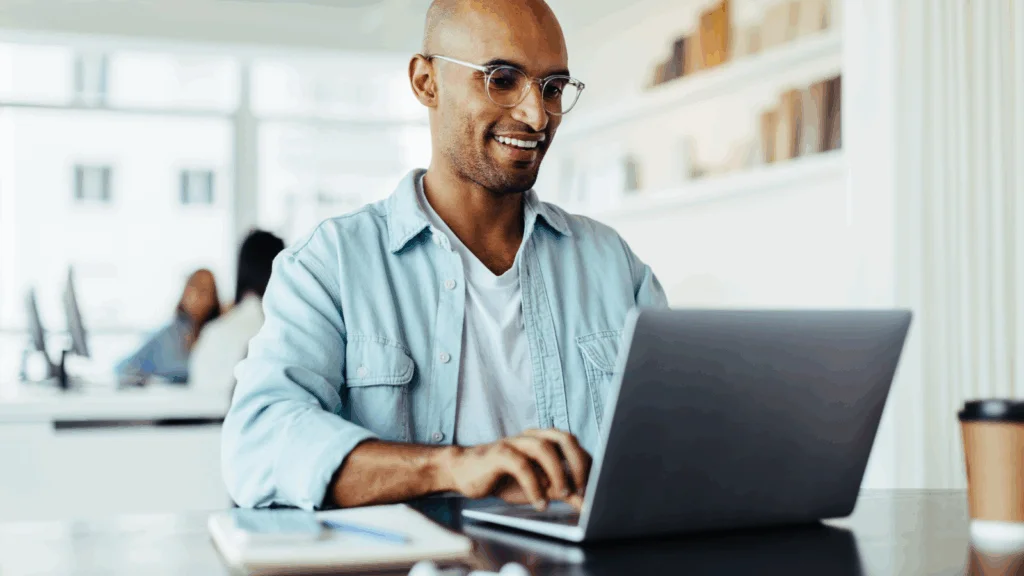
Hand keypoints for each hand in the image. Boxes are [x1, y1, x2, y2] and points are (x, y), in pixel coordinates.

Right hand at [441, 429, 591, 510]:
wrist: (463, 473)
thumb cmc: (503, 478)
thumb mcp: (538, 487)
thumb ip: (561, 491)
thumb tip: (587, 504)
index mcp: (545, 441)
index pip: (575, 446)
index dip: (587, 465)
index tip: (595, 489)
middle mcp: (532, 437)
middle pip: (564, 438)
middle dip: (578, 463)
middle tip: (583, 489)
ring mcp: (515, 442)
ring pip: (544, 447)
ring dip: (558, 472)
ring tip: (562, 494)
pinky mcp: (498, 453)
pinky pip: (521, 464)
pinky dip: (534, 485)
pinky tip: (540, 502)